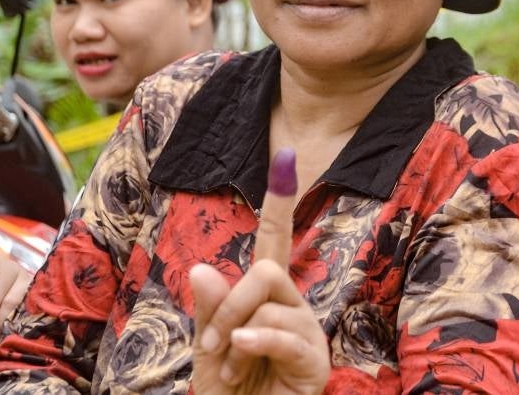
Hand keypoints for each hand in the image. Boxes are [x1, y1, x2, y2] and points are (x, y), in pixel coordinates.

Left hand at [190, 149, 329, 394]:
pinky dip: (257, 340)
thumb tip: (203, 268)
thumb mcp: (208, 348)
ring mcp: (306, 333)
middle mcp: (292, 308)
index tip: (286, 155)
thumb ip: (209, 310)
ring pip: (271, 295)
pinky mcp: (315, 361)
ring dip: (236, 329)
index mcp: (266, 299)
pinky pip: (285, 333)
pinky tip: (241, 352)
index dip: (280, 200)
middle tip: (214, 341)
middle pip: (266, 269)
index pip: (276, 240)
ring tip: (229, 363)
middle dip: (230, 302)